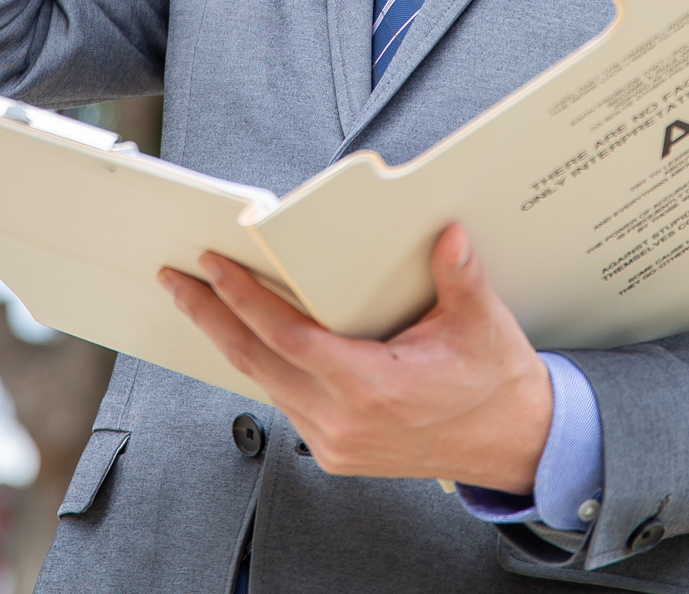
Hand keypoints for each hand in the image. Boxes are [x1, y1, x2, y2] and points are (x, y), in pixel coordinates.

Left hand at [159, 225, 552, 490]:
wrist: (511, 442)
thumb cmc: (493, 383)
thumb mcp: (482, 323)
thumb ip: (460, 276)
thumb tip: (447, 236)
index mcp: (372, 387)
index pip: (286, 336)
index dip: (243, 299)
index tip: (213, 268)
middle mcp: (343, 421)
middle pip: (256, 361)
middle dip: (210, 316)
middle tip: (177, 281)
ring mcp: (336, 442)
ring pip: (265, 384)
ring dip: (230, 341)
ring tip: (201, 303)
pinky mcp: (336, 451)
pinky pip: (284, 401)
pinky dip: (262, 366)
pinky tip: (248, 340)